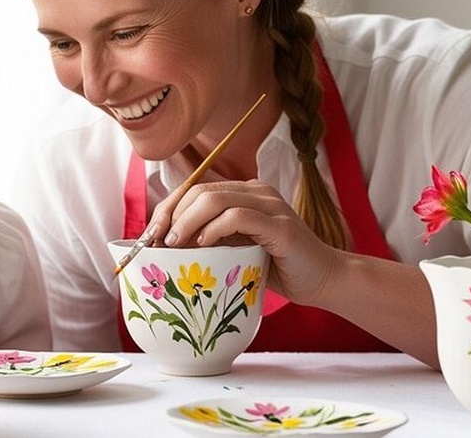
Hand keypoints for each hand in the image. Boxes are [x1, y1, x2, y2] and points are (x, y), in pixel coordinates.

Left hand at [153, 179, 340, 305]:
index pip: (195, 189)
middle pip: (199, 190)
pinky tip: (202, 245)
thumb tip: (165, 244)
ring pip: (214, 199)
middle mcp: (256, 191)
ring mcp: (269, 205)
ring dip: (186, 221)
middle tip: (157, 242)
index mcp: (244, 193)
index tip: (149, 235)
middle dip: (170, 215)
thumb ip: (209, 239)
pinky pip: (238, 216)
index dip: (167, 208)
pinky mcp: (280, 225)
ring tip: (174, 244)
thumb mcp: (235, 250)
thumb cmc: (275, 268)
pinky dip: (214, 229)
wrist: (321, 281)